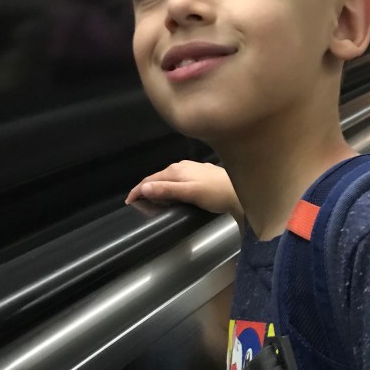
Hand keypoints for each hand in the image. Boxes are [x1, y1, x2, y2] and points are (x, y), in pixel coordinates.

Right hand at [125, 160, 242, 225]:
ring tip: (152, 200)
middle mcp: (181, 166)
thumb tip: (144, 188)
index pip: (150, 179)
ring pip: (167, 177)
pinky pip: (177, 179)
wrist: (240, 193)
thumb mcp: (190, 193)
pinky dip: (169, 186)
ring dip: (157, 187)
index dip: (138, 190)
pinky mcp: (198, 173)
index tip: (129, 201)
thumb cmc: (216, 194)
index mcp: (176, 170)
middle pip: (157, 177)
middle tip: (138, 202)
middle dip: (146, 188)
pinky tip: (172, 193)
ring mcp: (191, 168)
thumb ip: (167, 190)